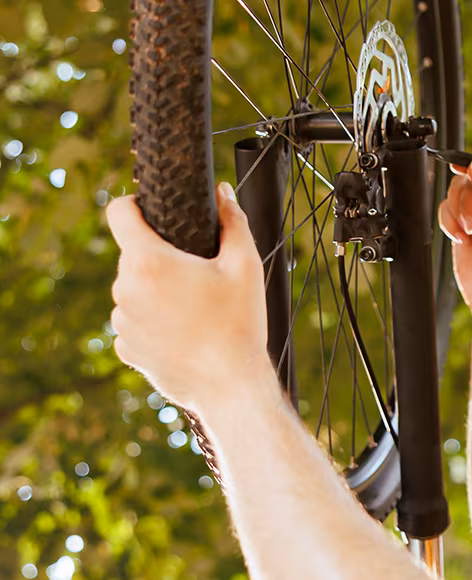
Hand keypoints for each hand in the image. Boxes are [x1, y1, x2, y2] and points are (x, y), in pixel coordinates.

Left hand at [107, 183, 272, 414]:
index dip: (133, 206)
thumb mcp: (245, 266)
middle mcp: (125, 290)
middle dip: (156, 258)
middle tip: (195, 275)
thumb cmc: (240, 325)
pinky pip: (134, 325)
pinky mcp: (127, 350)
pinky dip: (152, 325)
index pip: (117, 212)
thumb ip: (233, 221)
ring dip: (154, 293)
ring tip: (193, 311)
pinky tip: (184, 335)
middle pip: (130, 256)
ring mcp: (123, 322)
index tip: (151, 214)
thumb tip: (222, 193)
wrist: (233, 387)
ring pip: (131, 292)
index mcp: (148, 262)